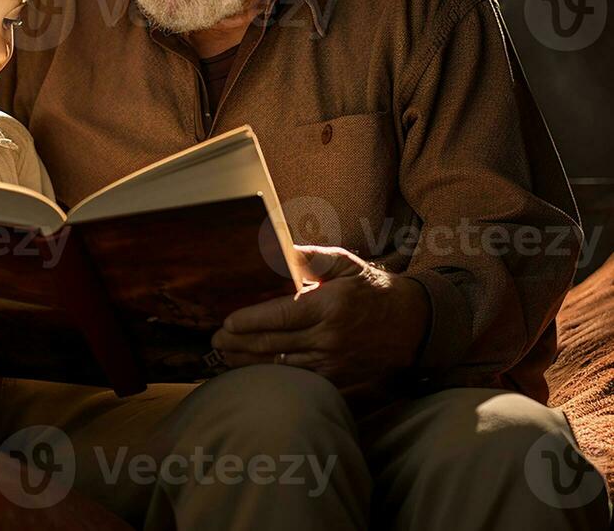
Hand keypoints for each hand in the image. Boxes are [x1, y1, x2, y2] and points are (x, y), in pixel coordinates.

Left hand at [210, 245, 430, 388]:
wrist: (412, 325)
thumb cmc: (372, 290)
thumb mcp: (345, 264)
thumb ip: (312, 258)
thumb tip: (283, 247)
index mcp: (328, 306)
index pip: (280, 316)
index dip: (250, 321)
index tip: (228, 321)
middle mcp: (328, 338)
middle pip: (274, 344)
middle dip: (239, 344)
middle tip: (216, 340)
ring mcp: (333, 362)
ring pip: (282, 366)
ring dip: (250, 362)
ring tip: (225, 356)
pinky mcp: (339, 380)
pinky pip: (299, 380)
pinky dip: (275, 376)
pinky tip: (256, 372)